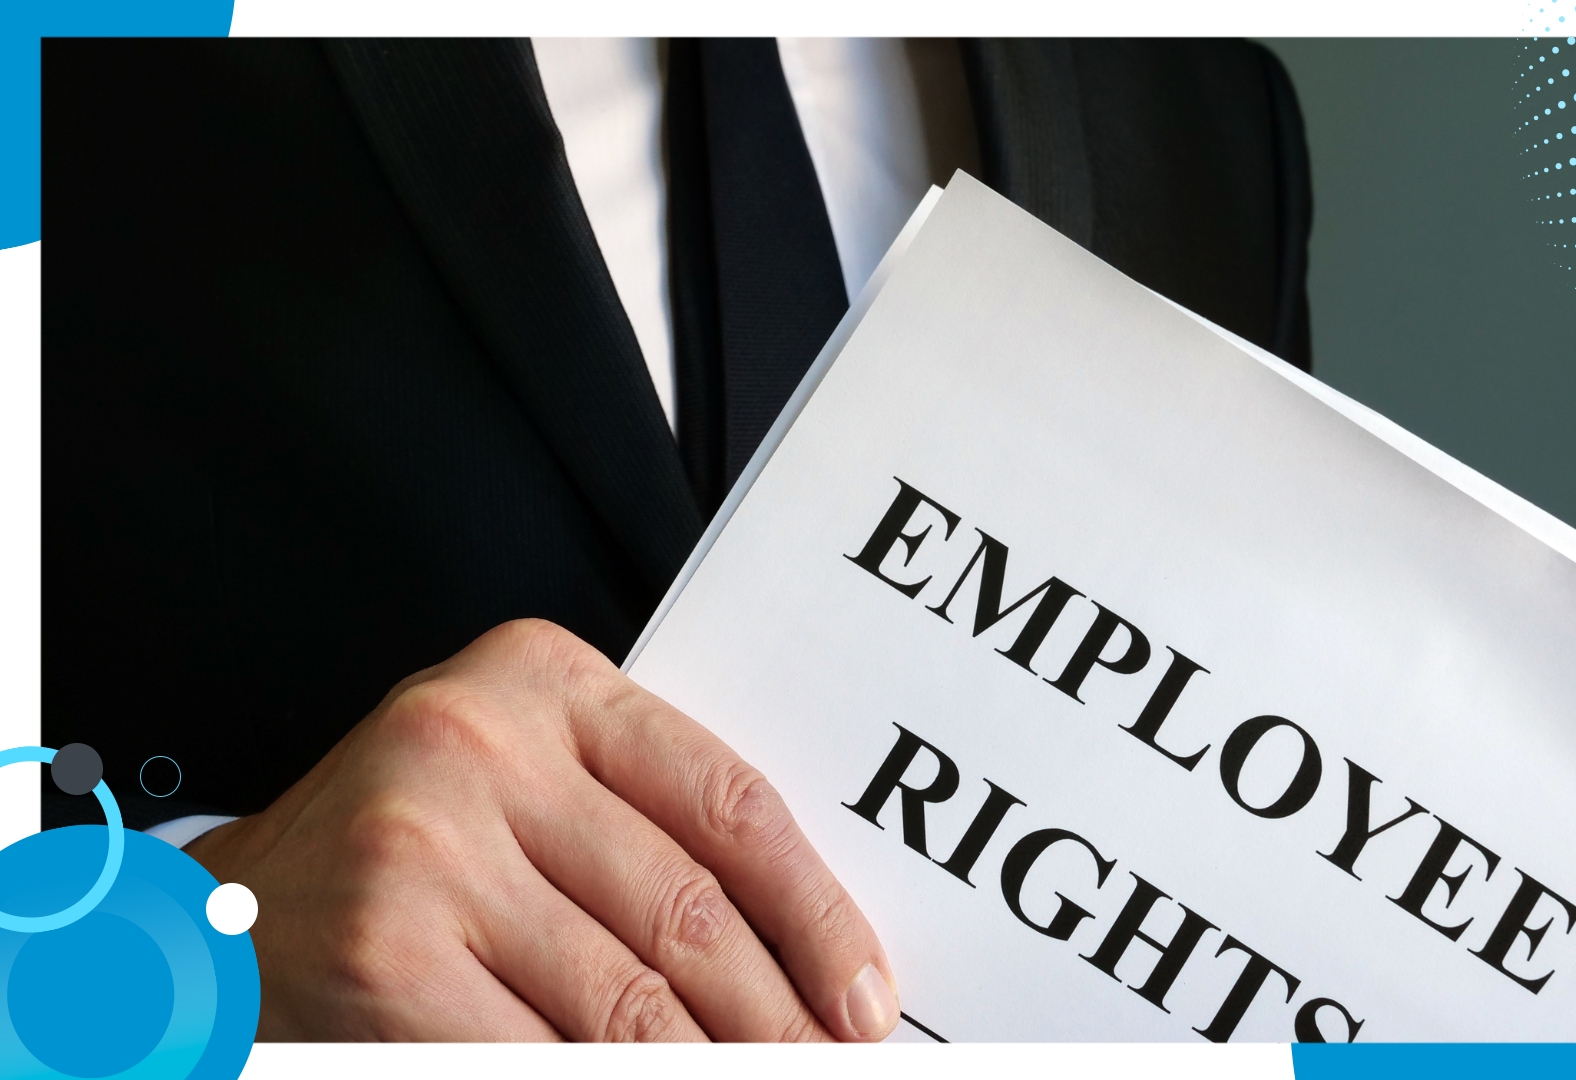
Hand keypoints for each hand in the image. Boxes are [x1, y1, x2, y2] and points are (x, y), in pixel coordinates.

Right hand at [185, 619, 898, 1041]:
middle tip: (831, 1063)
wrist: (229, 910)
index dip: (816, 912)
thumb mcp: (524, 782)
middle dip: (779, 1014)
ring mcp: (428, 848)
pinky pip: (545, 1054)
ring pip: (629, 999)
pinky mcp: (390, 950)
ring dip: (715, 1066)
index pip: (727, 800)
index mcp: (542, 681)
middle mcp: (481, 744)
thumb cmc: (410, 844)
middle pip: (687, 908)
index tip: (866, 994)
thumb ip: (641, 826)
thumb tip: (801, 953)